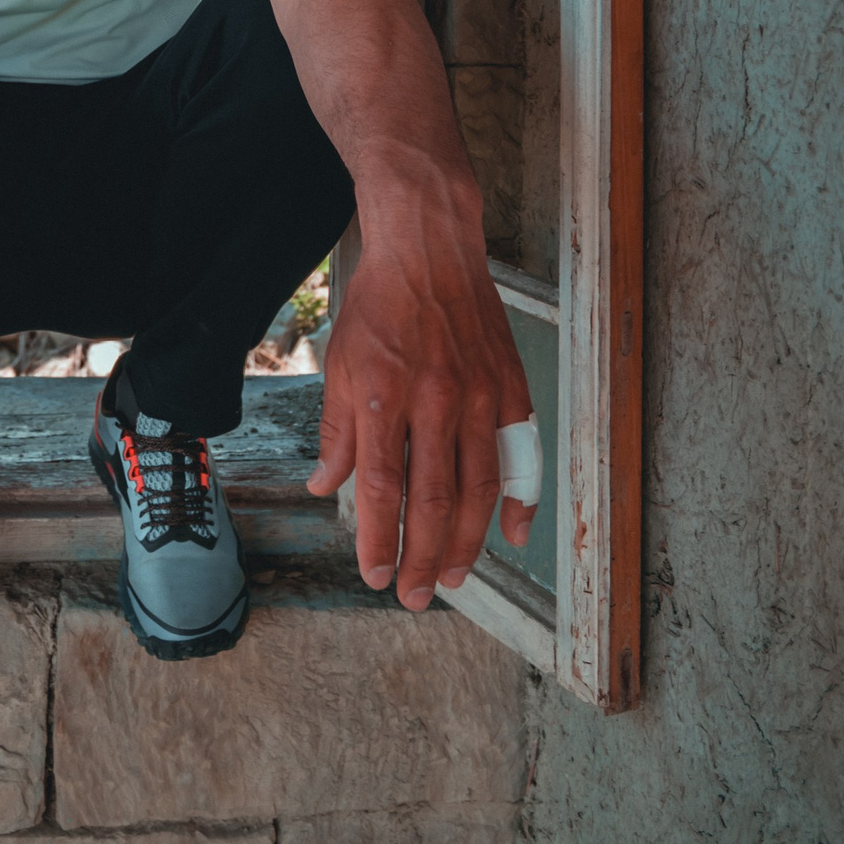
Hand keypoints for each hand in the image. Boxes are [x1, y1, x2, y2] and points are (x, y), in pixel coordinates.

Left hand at [306, 192, 534, 608]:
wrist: (430, 247)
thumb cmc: (381, 304)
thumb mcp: (340, 364)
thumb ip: (337, 432)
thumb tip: (324, 486)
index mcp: (384, 397)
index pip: (381, 488)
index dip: (378, 540)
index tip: (375, 575)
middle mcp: (434, 401)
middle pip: (433, 500)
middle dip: (424, 557)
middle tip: (417, 596)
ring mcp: (477, 395)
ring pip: (478, 488)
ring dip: (468, 542)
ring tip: (455, 577)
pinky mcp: (508, 387)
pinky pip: (519, 453)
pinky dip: (519, 497)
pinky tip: (511, 531)